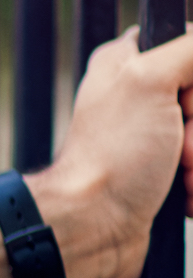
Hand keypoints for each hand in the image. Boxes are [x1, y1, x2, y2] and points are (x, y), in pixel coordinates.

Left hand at [37, 26, 192, 277]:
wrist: (94, 228)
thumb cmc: (113, 156)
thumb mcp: (149, 81)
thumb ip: (190, 49)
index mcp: (129, 62)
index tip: (182, 106)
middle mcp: (142, 95)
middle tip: (178, 149)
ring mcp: (157, 137)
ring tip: (180, 179)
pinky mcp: (168, 175)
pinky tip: (181, 198)